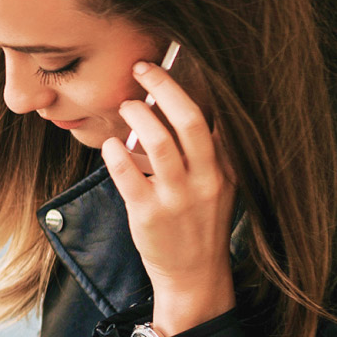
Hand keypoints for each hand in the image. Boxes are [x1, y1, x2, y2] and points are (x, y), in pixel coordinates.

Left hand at [100, 59, 235, 336]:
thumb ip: (207, 151)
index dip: (193, 85)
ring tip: (127, 105)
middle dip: (165, 86)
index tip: (171, 62)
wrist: (194, 274)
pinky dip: (115, 153)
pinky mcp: (149, 214)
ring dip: (138, 115)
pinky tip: (110, 145)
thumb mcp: (218, 185)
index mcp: (226, 167)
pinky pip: (128, 174)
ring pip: (158, 142)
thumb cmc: (199, 222)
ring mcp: (178, 198)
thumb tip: (179, 104)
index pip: (216, 117)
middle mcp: (207, 179)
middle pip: (191, 121)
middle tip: (142, 68)